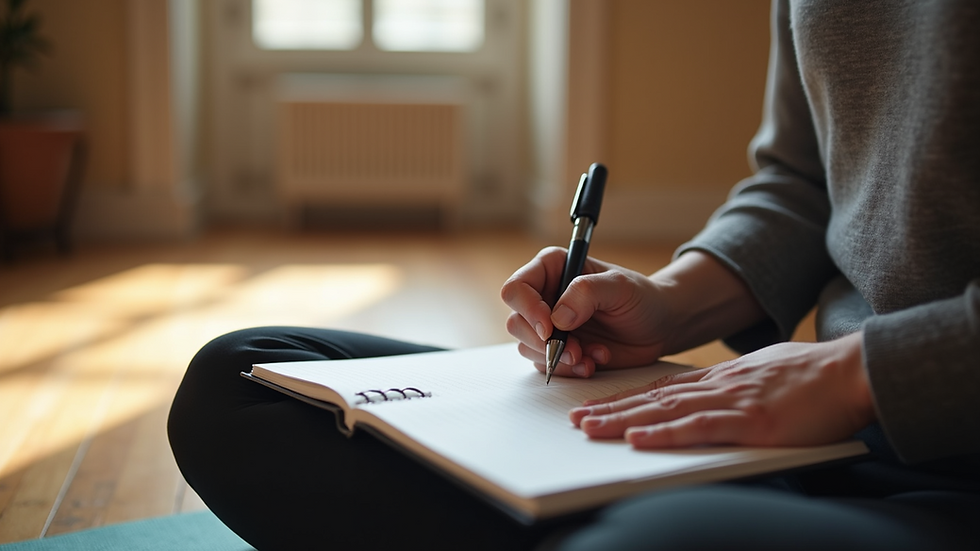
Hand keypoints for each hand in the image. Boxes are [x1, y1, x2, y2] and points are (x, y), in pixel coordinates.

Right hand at [500, 249, 767, 378]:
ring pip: (528, 348)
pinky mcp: (558, 350)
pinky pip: (546, 366)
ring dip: (558, 359)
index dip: (528, 310)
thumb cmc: (642, 298)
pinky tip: (595, 361)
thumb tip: (557, 317)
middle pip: (517, 322)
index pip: (517, 288)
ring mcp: (549, 326)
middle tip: (575, 351)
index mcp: (552, 269)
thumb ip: (587, 293)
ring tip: (592, 356)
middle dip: (544, 343)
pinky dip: (569, 370)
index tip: (550, 328)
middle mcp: (544, 296)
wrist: (660, 326)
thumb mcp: (620, 287)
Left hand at [569, 332, 875, 447]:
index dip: (625, 398)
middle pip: (653, 399)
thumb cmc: (811, 376)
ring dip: (624, 421)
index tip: (595, 406)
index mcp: (720, 378)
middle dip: (611, 410)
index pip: (661, 389)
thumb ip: (733, 386)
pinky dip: (665, 434)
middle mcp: (717, 387)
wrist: (850, 370)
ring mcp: (731, 402)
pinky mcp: (750, 421)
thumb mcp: (762, 374)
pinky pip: (699, 428)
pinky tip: (638, 439)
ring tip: (590, 429)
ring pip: (665, 411)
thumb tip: (713, 398)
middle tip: (575, 419)